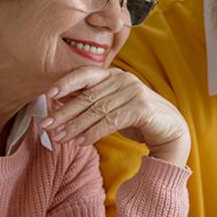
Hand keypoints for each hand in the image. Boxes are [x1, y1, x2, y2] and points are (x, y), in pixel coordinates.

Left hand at [41, 67, 189, 164]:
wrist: (169, 130)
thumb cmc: (136, 118)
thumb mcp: (111, 107)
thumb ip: (90, 101)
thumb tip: (58, 101)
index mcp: (114, 75)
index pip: (85, 74)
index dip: (66, 82)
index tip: (48, 94)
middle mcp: (123, 79)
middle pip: (88, 96)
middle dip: (65, 112)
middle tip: (47, 126)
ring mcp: (134, 92)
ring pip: (97, 110)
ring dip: (76, 126)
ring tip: (60, 138)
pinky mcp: (141, 108)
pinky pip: (110, 122)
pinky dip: (93, 133)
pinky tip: (80, 142)